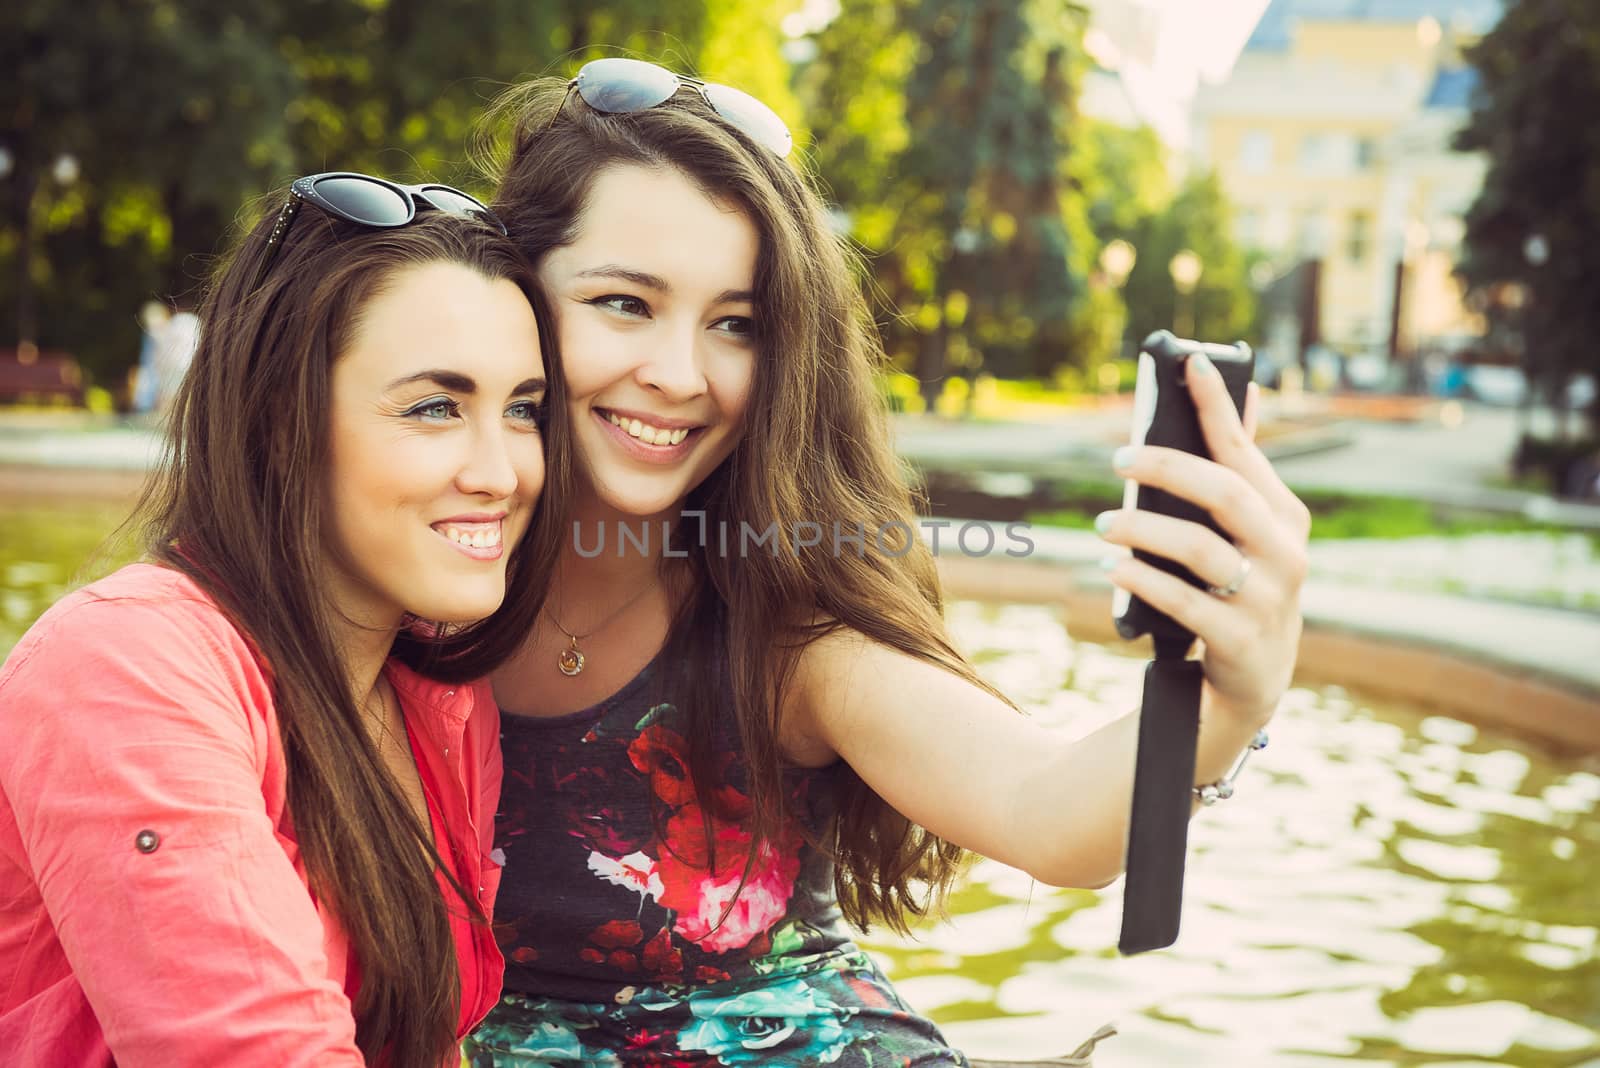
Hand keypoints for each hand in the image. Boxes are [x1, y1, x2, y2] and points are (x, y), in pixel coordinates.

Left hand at [1097, 355, 1309, 726]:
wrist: (1254, 678)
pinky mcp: (1239, 638)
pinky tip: (1112, 568)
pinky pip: (1184, 602)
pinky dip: (1143, 581)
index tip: (1190, 363)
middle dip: (1168, 468)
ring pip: (1200, 549)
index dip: (1218, 406)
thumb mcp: (1251, 532)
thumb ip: (1240, 469)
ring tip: (1102, 525)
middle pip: (1224, 494)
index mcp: (1283, 516)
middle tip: (1119, 460)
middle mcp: (1285, 552)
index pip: (1245, 452)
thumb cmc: (1241, 586)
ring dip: (1143, 531)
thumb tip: (1245, 391)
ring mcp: (1266, 598)